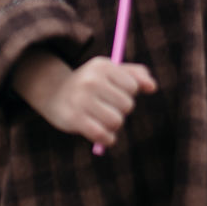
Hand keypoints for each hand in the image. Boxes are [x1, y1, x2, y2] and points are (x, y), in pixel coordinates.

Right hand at [11, 50, 157, 149]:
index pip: (133, 87)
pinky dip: (107, 139)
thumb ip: (135, 75)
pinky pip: (104, 136)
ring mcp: (82, 99)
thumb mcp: (110, 72)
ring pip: (117, 121)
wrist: (54, 92)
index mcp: (102, 66)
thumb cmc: (90, 83)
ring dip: (113, 126)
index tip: (114, 92)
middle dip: (120, 110)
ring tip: (102, 120)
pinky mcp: (74, 119)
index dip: (127, 94)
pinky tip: (101, 135)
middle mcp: (92, 80)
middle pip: (127, 105)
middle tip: (106, 107)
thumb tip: (153, 87)